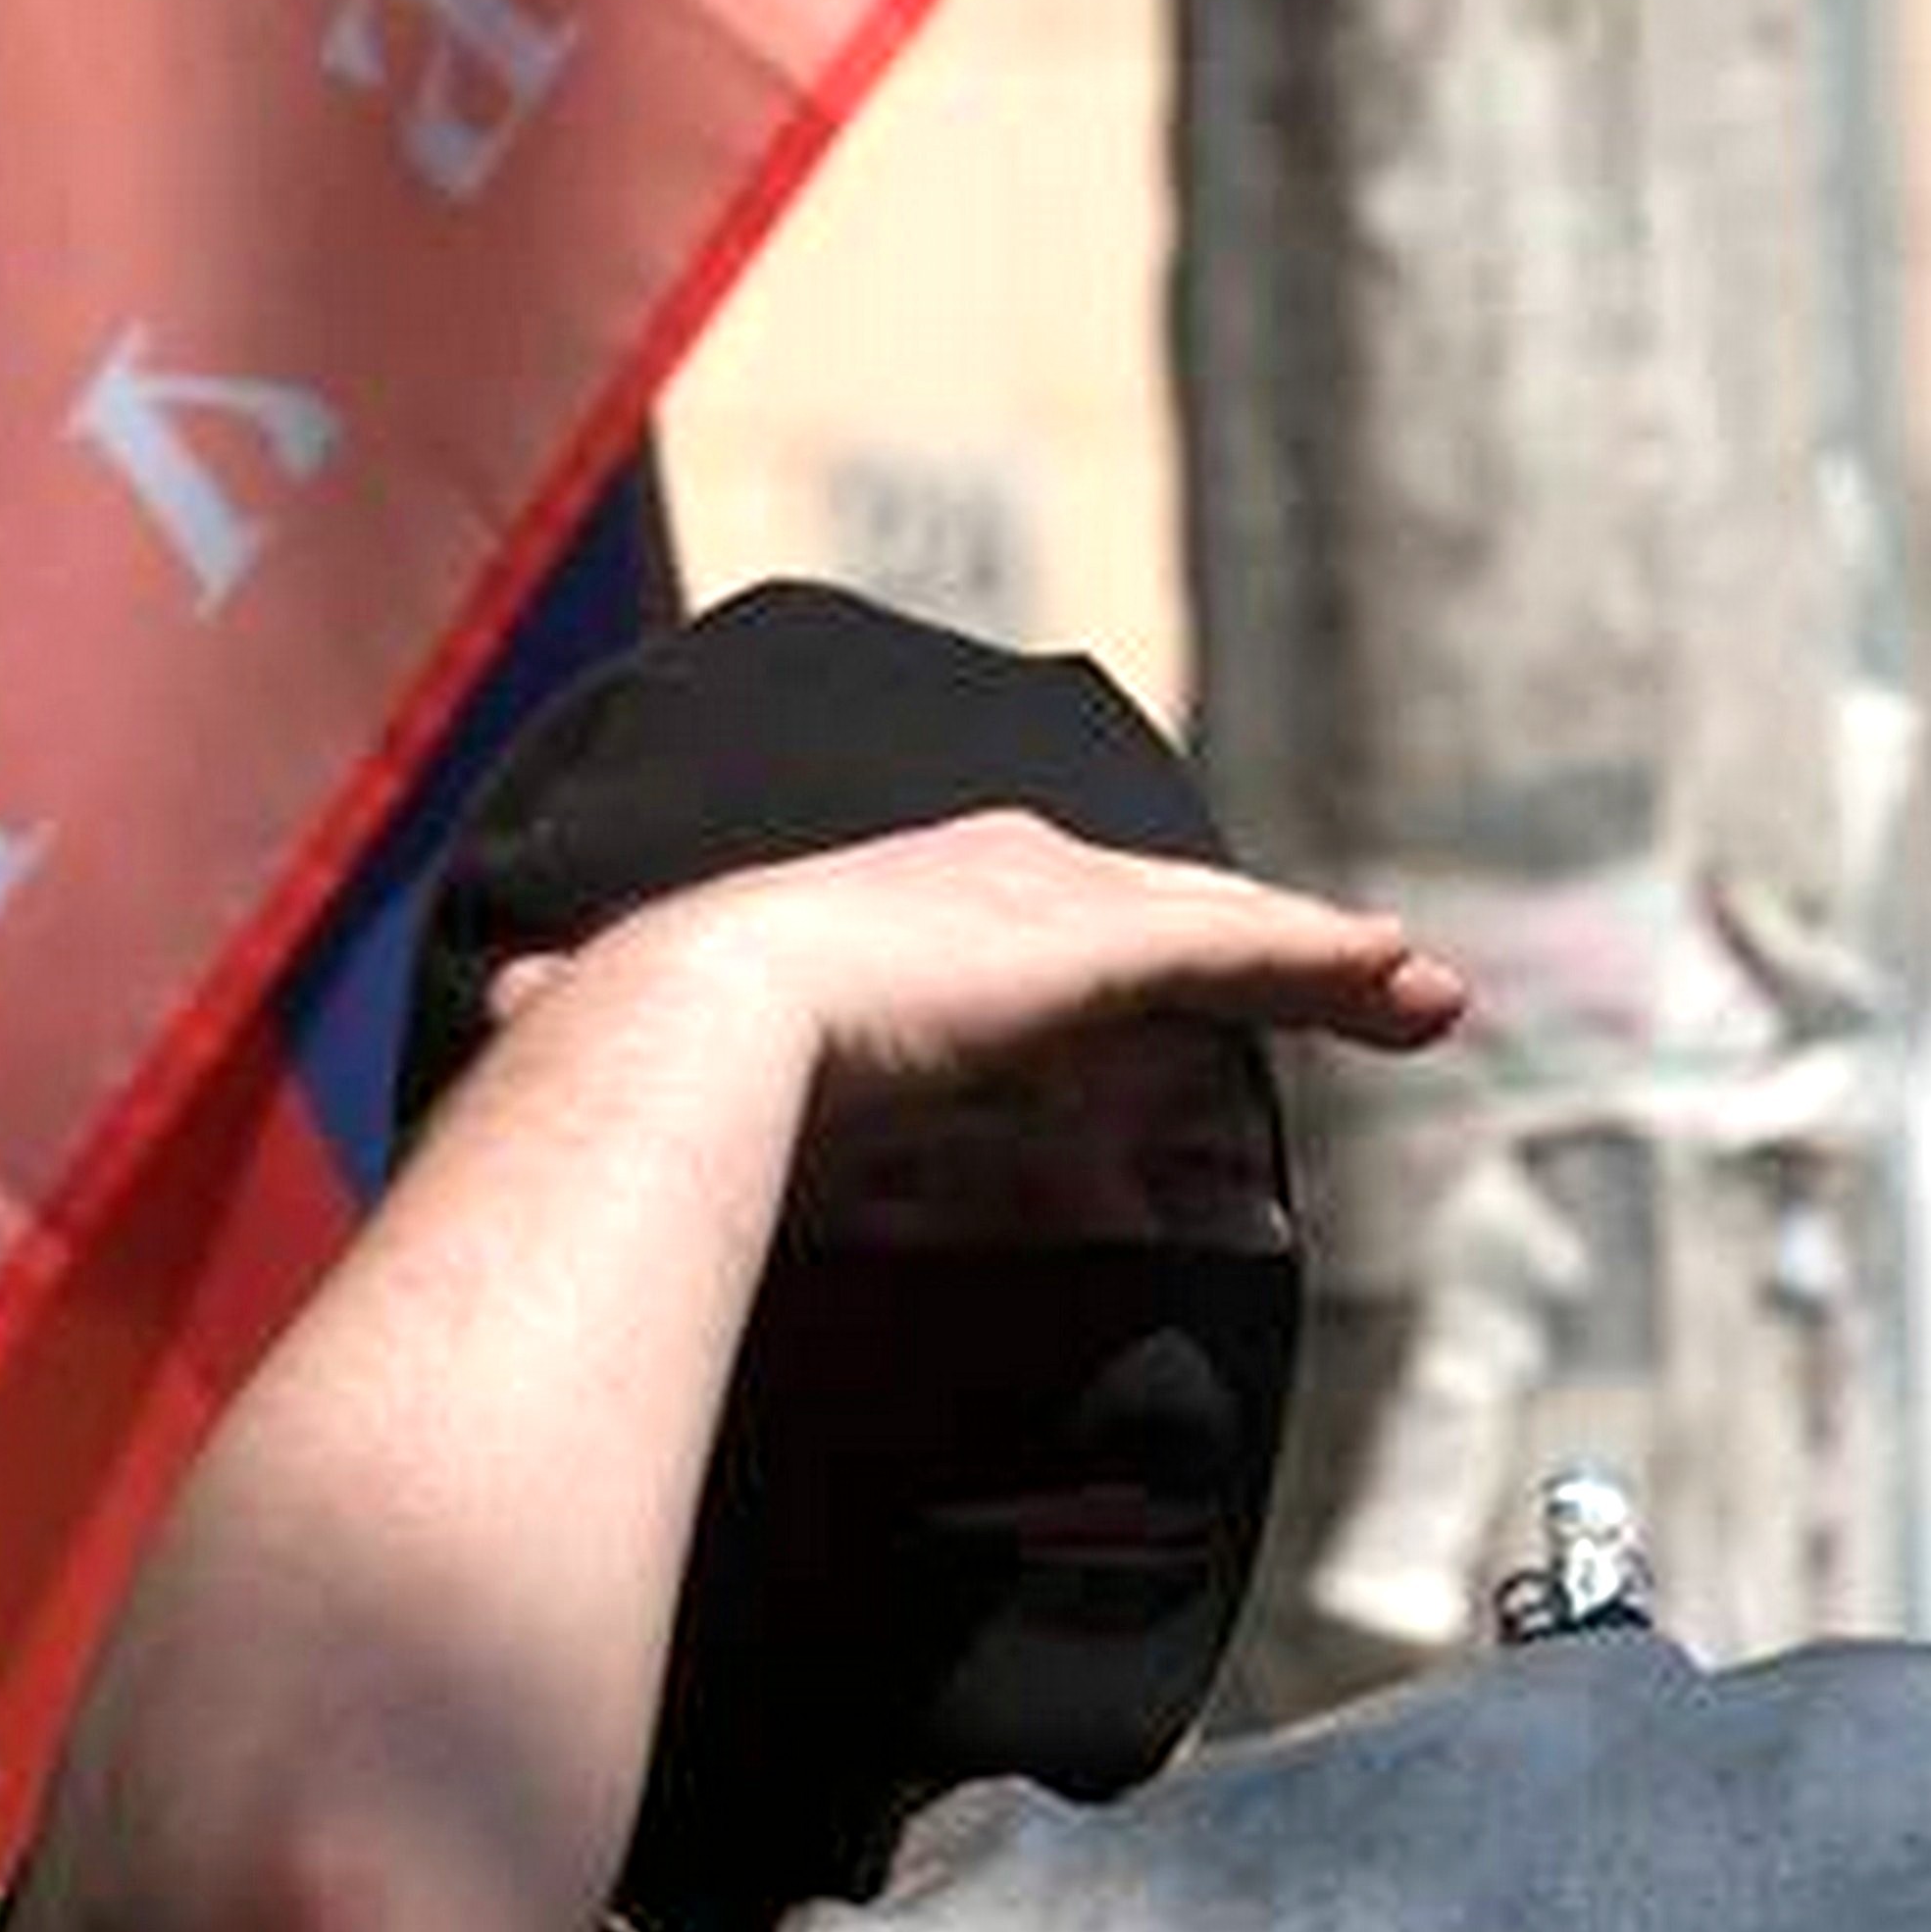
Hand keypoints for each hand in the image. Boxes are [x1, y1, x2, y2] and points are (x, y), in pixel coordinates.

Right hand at [491, 810, 1465, 1103]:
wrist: (683, 1032)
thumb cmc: (648, 1057)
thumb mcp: (651, 1036)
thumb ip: (611, 1033)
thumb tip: (507, 1016)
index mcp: (900, 899)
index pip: (1038, 920)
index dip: (1105, 948)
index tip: (1157, 987)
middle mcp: (991, 874)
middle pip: (1155, 910)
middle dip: (1248, 944)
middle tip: (1341, 981)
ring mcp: (1054, 903)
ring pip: (1228, 932)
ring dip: (1328, 962)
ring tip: (1423, 995)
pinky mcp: (1107, 945)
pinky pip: (1255, 957)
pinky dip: (1338, 971)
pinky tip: (1414, 992)